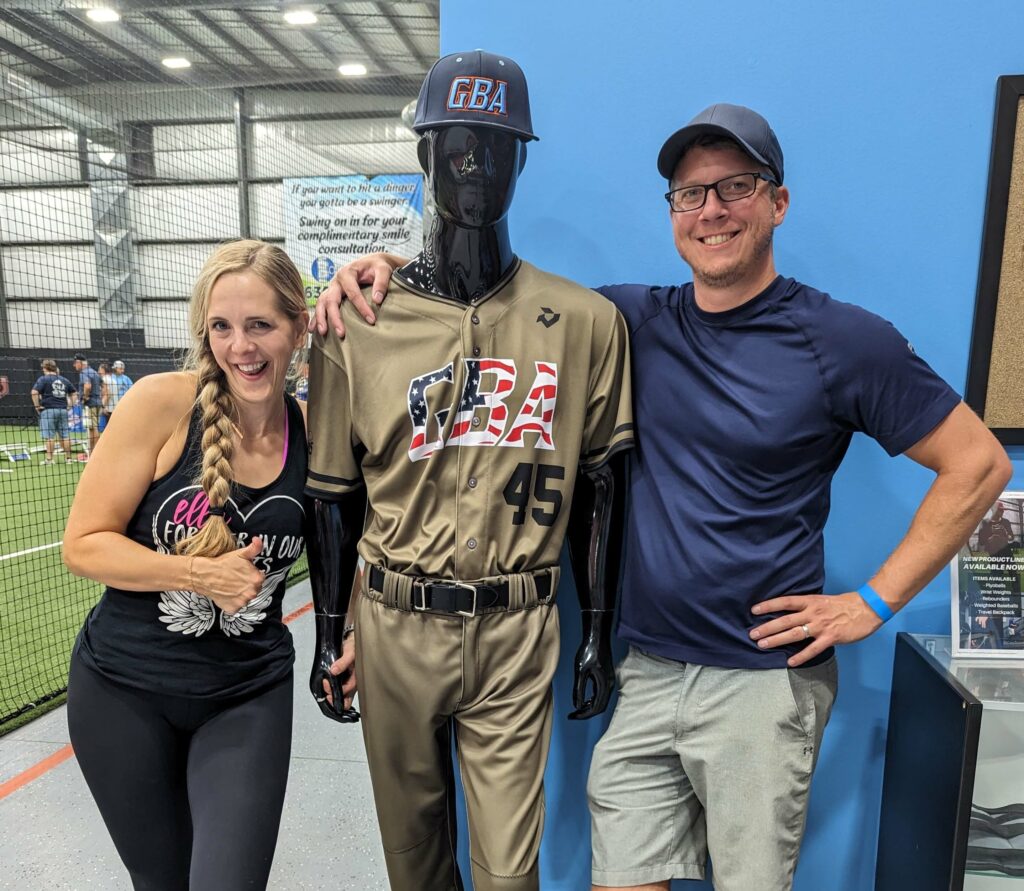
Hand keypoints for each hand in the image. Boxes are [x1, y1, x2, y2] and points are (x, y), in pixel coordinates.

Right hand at [191, 537, 264, 614]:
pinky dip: (233, 602)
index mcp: (257, 579)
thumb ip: (254, 548)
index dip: (252, 574)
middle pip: (254, 589)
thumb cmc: (223, 563)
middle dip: (248, 584)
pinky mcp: (233, 609)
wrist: (204, 574)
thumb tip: (259, 540)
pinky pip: (236, 606)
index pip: (260, 579)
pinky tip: (227, 594)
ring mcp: (242, 602)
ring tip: (231, 586)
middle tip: (237, 579)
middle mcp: (252, 592)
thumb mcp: (240, 554)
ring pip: (246, 598)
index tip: (244, 572)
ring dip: (241, 593)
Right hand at [309, 253, 401, 336]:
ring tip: (323, 332)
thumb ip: (381, 283)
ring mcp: (332, 288)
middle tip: (341, 333)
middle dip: (335, 317)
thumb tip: (377, 300)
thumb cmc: (377, 266)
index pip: (352, 292)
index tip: (371, 320)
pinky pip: (321, 306)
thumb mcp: (383, 270)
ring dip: (320, 318)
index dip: (361, 307)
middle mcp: (336, 281)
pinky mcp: (331, 295)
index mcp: (347, 273)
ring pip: (321, 303)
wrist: (372, 263)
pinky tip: (314, 330)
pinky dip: (316, 317)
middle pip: (331, 299)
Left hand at [323, 634, 356, 709]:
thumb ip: (343, 662)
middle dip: (335, 700)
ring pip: (343, 697)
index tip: (326, 685)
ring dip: (334, 696)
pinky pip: (340, 690)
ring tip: (325, 691)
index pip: (347, 691)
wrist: (354, 640)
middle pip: (346, 699)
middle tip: (326, 695)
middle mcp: (354, 681)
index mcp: (357, 677)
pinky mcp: (345, 679)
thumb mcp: (350, 652)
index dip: (336, 692)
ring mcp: (350, 681)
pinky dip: (333, 691)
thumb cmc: (355, 646)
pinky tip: (328, 688)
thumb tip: (334, 671)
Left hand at [569, 620, 614, 718]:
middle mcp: (609, 685)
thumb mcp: (580, 671)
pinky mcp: (607, 677)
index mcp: (604, 685)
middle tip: (573, 715)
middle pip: (600, 707)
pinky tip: (584, 700)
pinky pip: (601, 694)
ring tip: (577, 709)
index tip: (572, 716)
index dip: (583, 715)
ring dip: (590, 707)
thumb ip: (578, 689)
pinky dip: (593, 700)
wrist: (597, 637)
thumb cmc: (588, 651)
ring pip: (601, 701)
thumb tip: (577, 705)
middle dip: (586, 713)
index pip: (596, 708)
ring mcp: (609, 681)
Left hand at [749, 591, 884, 666]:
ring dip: (777, 640)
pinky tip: (790, 662)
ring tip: (762, 645)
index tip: (754, 610)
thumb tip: (791, 614)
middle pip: (785, 620)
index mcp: (810, 601)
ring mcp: (821, 626)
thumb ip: (807, 607)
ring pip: (794, 633)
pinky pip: (813, 649)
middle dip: (767, 627)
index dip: (769, 605)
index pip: (785, 602)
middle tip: (752, 634)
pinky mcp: (831, 637)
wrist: (866, 608)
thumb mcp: (822, 600)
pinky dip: (801, 656)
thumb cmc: (844, 605)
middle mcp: (812, 613)